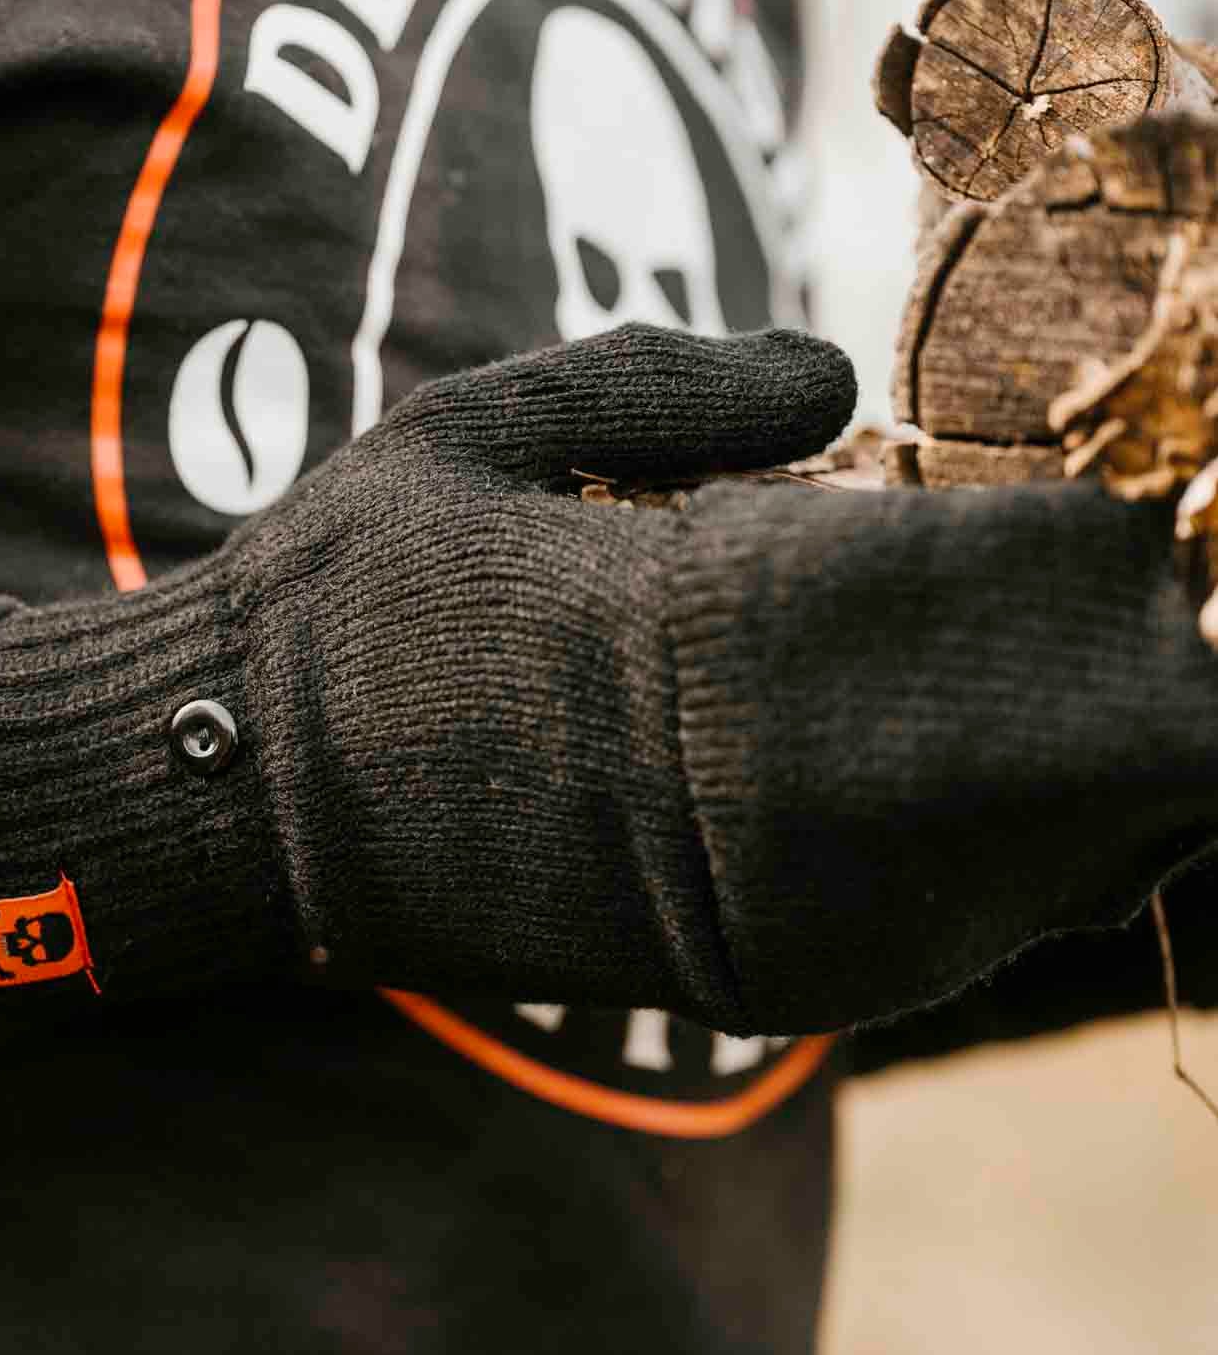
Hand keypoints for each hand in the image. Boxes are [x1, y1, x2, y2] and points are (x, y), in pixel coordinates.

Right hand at [0, 322, 1217, 1036]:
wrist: (230, 793)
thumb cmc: (337, 599)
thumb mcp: (471, 432)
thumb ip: (656, 386)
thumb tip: (839, 383)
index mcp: (653, 626)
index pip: (903, 591)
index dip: (1022, 562)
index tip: (1112, 522)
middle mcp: (699, 784)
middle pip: (979, 759)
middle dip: (1081, 692)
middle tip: (1158, 622)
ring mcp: (704, 900)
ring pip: (965, 875)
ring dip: (1068, 791)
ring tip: (1129, 710)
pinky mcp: (691, 972)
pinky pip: (899, 934)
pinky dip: (992, 868)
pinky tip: (1037, 806)